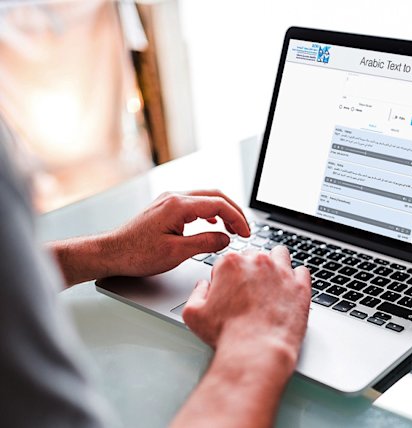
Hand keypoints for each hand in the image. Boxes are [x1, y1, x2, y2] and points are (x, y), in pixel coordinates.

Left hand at [104, 190, 249, 277]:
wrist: (111, 252)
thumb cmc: (136, 254)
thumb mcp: (176, 253)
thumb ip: (205, 243)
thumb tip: (225, 238)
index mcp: (178, 205)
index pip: (218, 204)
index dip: (237, 218)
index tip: (246, 233)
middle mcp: (174, 197)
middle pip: (215, 196)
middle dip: (234, 212)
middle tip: (245, 229)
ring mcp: (169, 200)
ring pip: (205, 198)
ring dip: (223, 211)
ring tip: (233, 228)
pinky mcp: (166, 207)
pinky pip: (194, 203)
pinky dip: (209, 212)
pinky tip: (213, 223)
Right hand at [172, 247, 310, 427]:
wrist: (256, 351)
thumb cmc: (227, 334)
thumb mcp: (193, 314)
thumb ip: (196, 293)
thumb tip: (203, 285)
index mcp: (231, 263)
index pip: (228, 261)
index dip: (226, 277)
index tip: (229, 290)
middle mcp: (258, 262)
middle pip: (254, 256)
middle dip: (250, 270)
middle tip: (249, 291)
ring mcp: (282, 272)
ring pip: (280, 255)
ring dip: (275, 265)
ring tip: (271, 284)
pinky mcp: (300, 286)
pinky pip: (302, 271)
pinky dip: (296, 278)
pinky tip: (289, 290)